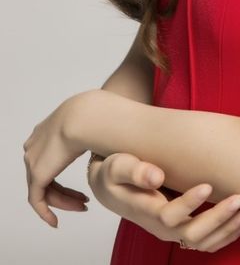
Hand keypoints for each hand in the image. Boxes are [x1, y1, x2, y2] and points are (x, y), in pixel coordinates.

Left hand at [23, 94, 87, 226]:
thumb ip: (92, 135)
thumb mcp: (92, 126)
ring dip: (64, 201)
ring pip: (45, 189)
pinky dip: (45, 212)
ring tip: (82, 207)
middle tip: (84, 201)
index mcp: (46, 130)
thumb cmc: (97, 117)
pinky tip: (55, 222)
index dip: (65, 171)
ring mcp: (33, 159)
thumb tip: (107, 142)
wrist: (87, 117)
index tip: (80, 184)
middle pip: (47, 176)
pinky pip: (36, 200)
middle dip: (66, 192)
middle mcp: (35, 144)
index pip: (51, 159)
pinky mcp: (37, 174)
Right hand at [88, 152, 239, 252]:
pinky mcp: (182, 228)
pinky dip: (227, 234)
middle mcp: (161, 227)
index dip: (189, 204)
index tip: (208, 185)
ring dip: (228, 229)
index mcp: (146, 212)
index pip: (170, 217)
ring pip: (203, 243)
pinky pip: (207, 242)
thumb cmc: (116, 172)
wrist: (113, 186)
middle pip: (192, 235)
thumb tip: (156, 176)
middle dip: (219, 218)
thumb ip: (135, 170)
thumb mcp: (118, 166)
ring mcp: (173, 231)